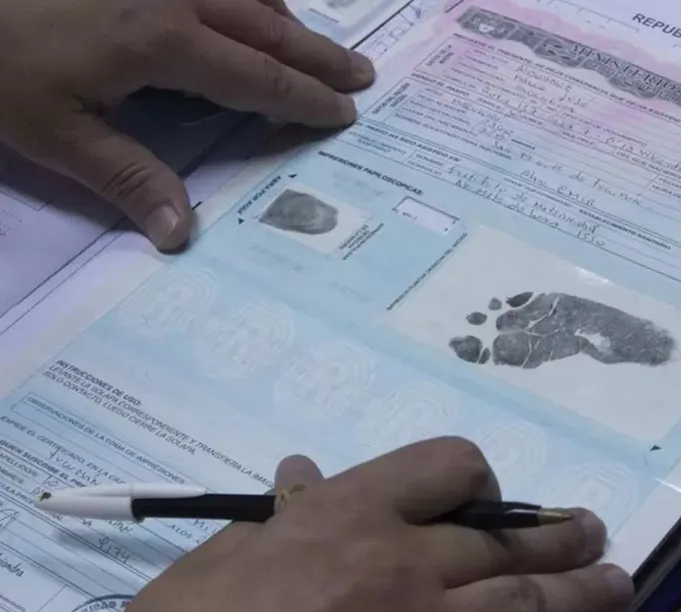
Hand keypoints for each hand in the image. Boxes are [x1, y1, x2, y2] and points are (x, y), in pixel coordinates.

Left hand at [0, 0, 373, 250]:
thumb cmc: (5, 65)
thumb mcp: (56, 132)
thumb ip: (127, 179)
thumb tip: (181, 237)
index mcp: (165, 42)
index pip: (257, 78)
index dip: (304, 99)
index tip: (343, 114)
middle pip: (270, 28)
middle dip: (320, 56)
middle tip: (363, 75)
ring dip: (292, 24)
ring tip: (322, 49)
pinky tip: (258, 9)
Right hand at [127, 437, 634, 611]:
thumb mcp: (230, 551)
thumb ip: (280, 512)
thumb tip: (303, 473)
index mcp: (353, 512)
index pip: (449, 465)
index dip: (480, 478)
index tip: (487, 498)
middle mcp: (404, 562)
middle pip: (511, 537)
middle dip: (561, 537)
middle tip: (594, 537)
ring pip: (530, 601)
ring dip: (583, 593)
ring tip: (617, 586)